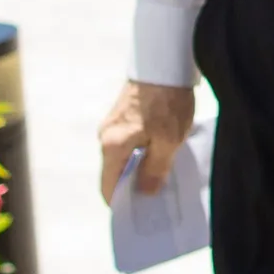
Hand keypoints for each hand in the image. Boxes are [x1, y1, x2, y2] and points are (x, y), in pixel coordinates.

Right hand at [98, 78, 194, 203]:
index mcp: (112, 146)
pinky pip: (128, 143)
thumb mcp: (168, 141)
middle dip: (134, 186)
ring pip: (123, 157)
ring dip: (140, 167)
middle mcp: (105, 137)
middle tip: (158, 196)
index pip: (108, 187)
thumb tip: (144, 193)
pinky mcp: (122, 114)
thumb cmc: (167, 102)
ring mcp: (112, 124)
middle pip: (115, 173)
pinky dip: (142, 152)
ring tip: (164, 175)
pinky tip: (161, 152)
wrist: (163, 61)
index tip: (140, 213)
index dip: (122, 203)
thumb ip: (155, 169)